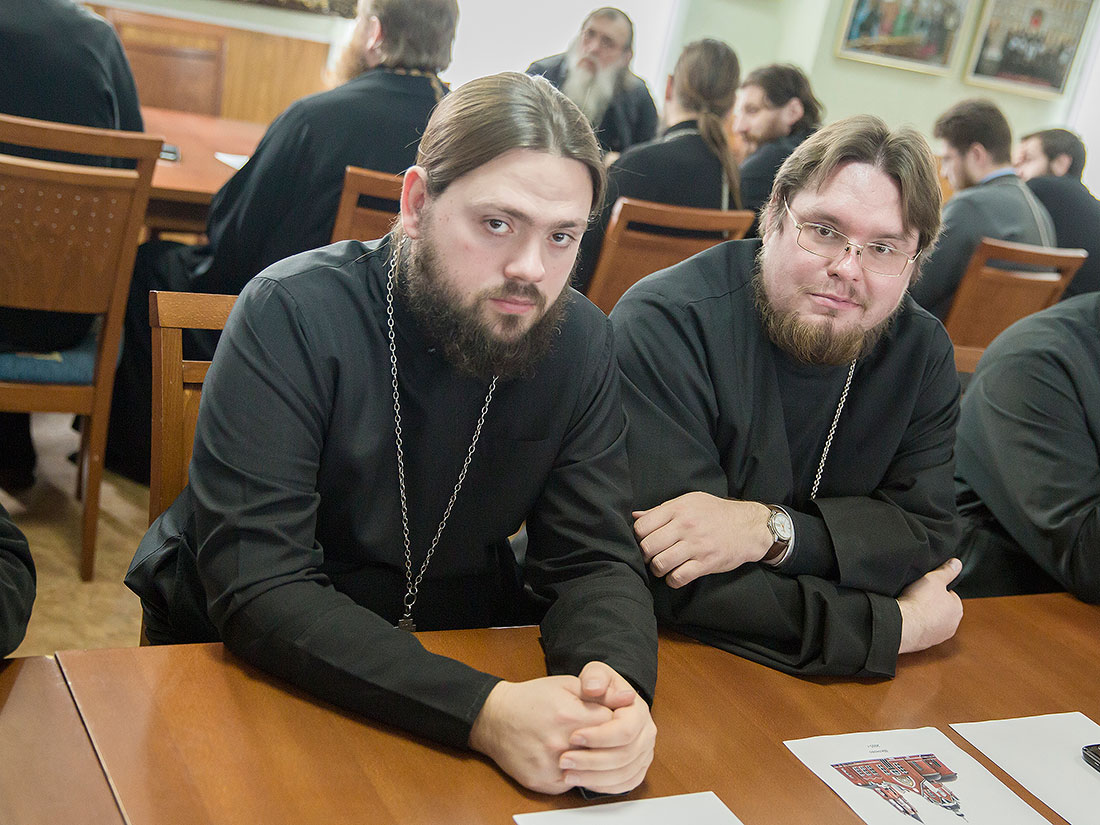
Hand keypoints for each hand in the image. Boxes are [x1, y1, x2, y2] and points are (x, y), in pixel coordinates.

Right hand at [469, 675, 611, 793]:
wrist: (494, 718)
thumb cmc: (531, 699)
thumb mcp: (566, 685)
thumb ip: (599, 692)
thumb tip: (629, 697)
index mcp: (570, 715)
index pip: (615, 727)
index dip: (618, 724)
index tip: (615, 721)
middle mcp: (561, 743)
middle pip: (605, 752)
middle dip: (608, 745)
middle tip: (604, 738)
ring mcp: (551, 766)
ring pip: (591, 772)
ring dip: (595, 762)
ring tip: (591, 750)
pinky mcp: (542, 782)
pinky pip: (572, 783)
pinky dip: (577, 774)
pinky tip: (573, 761)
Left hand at [558, 662, 655, 793]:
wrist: (606, 703)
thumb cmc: (599, 688)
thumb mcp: (596, 675)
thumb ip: (594, 678)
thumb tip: (594, 688)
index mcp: (639, 711)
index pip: (625, 730)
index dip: (599, 736)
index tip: (573, 736)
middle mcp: (646, 734)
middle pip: (625, 756)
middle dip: (592, 760)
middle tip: (564, 760)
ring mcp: (644, 753)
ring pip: (624, 774)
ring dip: (594, 777)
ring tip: (567, 774)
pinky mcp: (637, 769)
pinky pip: (624, 784)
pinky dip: (603, 786)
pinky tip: (582, 781)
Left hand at [633, 492, 772, 587]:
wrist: (749, 526)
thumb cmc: (716, 513)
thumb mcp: (690, 502)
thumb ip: (661, 510)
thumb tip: (635, 516)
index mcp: (679, 509)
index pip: (642, 526)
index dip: (638, 537)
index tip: (645, 541)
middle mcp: (686, 526)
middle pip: (648, 547)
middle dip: (645, 555)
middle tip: (652, 556)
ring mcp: (696, 545)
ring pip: (660, 564)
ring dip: (657, 569)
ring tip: (663, 566)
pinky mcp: (706, 563)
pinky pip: (678, 577)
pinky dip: (672, 580)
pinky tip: (676, 574)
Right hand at [897, 558, 963, 654]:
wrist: (904, 625)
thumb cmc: (920, 602)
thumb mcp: (934, 579)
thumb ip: (947, 571)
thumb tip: (957, 563)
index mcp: (957, 608)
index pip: (950, 595)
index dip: (937, 590)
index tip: (927, 588)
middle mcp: (952, 625)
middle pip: (941, 609)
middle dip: (931, 604)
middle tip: (918, 597)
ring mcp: (938, 636)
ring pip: (931, 621)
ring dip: (924, 616)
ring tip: (912, 608)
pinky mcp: (925, 643)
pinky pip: (922, 631)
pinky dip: (916, 626)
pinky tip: (908, 619)